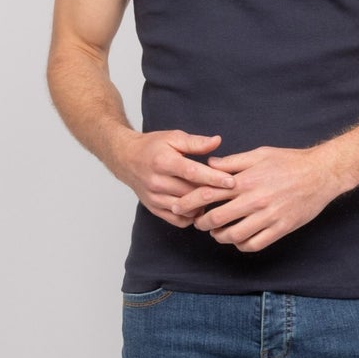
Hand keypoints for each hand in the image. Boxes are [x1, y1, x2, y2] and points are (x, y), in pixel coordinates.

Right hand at [110, 130, 234, 227]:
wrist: (126, 159)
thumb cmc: (152, 146)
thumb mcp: (173, 137)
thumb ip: (196, 142)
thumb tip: (217, 141)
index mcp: (164, 161)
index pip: (192, 172)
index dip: (213, 178)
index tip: (232, 181)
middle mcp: (157, 182)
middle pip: (191, 193)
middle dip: (212, 193)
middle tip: (232, 192)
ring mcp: (154, 197)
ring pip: (186, 209)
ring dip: (202, 206)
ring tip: (216, 199)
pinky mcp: (153, 208)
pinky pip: (178, 220)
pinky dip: (191, 216)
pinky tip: (199, 207)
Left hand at [171, 145, 344, 251]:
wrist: (321, 174)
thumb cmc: (289, 161)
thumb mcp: (259, 154)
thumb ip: (233, 162)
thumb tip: (210, 165)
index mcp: (246, 180)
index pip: (208, 193)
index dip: (190, 202)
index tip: (180, 206)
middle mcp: (254, 200)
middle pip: (216, 218)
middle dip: (201, 223)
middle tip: (198, 222)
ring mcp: (268, 216)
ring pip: (233, 236)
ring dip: (220, 237)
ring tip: (217, 233)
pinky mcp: (280, 229)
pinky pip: (254, 244)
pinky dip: (241, 245)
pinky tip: (238, 239)